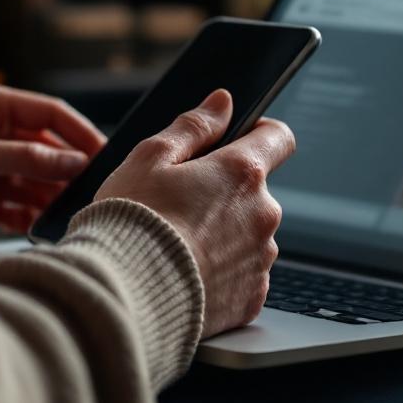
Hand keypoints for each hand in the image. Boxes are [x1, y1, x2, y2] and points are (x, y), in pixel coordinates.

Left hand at [0, 80, 105, 243]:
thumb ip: (24, 157)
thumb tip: (74, 162)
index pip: (49, 113)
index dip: (79, 132)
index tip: (104, 154)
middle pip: (48, 149)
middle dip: (69, 170)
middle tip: (93, 190)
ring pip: (36, 181)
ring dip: (53, 196)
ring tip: (72, 212)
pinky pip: (19, 207)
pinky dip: (32, 217)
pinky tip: (45, 227)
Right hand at [96, 90, 294, 337]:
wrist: (124, 297)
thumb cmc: (131, 222)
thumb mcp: (150, 158)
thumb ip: (193, 126)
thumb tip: (222, 103)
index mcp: (242, 173)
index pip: (277, 138)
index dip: (258, 133)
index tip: (236, 140)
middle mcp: (263, 215)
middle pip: (254, 192)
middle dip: (225, 194)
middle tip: (178, 206)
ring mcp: (260, 260)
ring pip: (248, 235)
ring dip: (224, 235)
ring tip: (177, 248)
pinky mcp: (251, 299)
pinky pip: (242, 277)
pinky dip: (220, 273)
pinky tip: (187, 276)